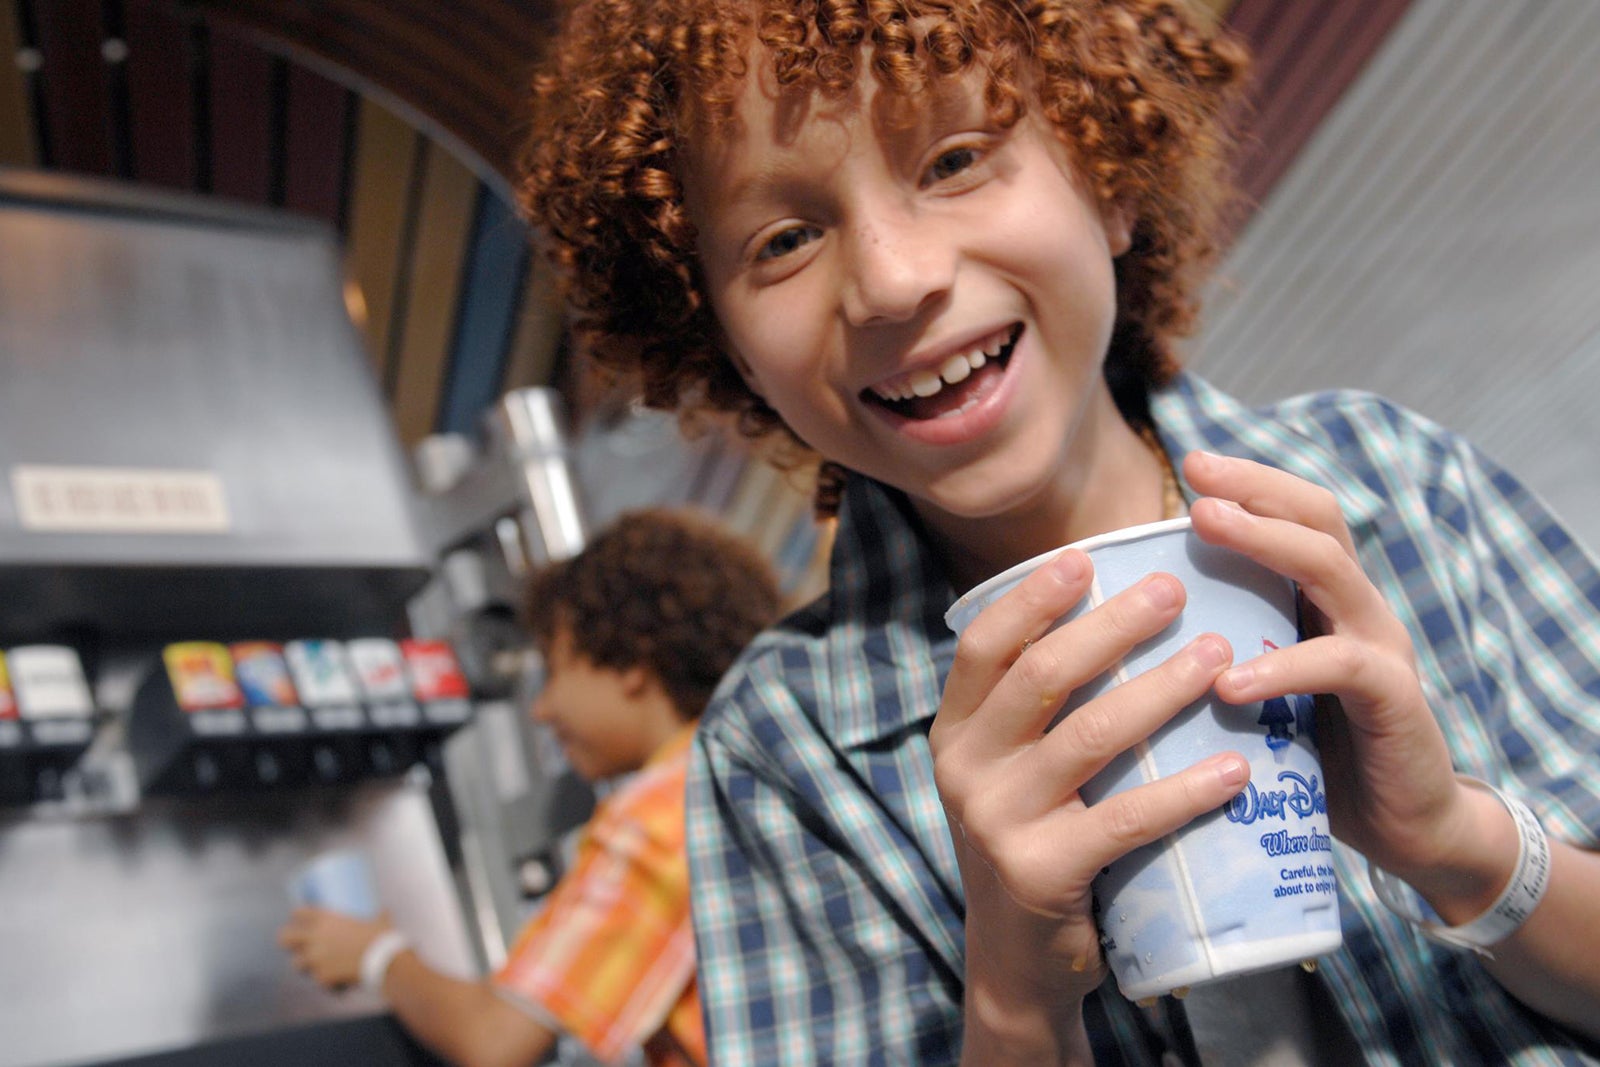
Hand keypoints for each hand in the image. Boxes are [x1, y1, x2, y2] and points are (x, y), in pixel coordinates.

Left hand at [278, 907, 391, 989]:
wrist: (382, 960)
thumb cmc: (382, 937)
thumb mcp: (379, 921)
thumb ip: (378, 916)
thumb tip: (386, 911)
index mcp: (326, 919)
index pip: (300, 913)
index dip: (297, 915)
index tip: (299, 918)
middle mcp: (315, 937)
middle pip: (285, 938)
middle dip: (287, 942)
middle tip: (295, 945)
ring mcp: (315, 959)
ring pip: (296, 964)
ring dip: (304, 965)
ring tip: (313, 967)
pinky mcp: (321, 977)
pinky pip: (318, 981)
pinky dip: (325, 982)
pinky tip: (334, 984)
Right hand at [929, 545, 1243, 1032]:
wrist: (1018, 963)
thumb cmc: (1036, 842)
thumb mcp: (1011, 771)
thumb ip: (1037, 710)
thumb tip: (1113, 612)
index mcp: (955, 733)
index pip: (984, 646)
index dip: (1032, 598)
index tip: (1087, 557)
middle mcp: (964, 770)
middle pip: (1041, 676)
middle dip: (1112, 625)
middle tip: (1175, 592)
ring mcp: (998, 822)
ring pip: (1088, 736)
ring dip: (1160, 690)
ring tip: (1218, 658)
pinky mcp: (1041, 873)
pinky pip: (1125, 819)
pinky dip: (1186, 790)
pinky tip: (1235, 769)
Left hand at [1184, 451, 1488, 901]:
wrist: (1405, 827)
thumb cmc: (1317, 756)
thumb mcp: (1266, 689)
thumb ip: (1228, 647)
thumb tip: (1133, 625)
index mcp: (1327, 601)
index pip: (1298, 516)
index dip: (1252, 483)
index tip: (1191, 462)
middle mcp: (1359, 609)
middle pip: (1317, 520)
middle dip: (1256, 490)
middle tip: (1196, 476)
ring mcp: (1382, 649)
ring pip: (1331, 570)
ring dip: (1265, 542)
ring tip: (1204, 525)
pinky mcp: (1393, 701)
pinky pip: (1340, 666)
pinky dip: (1283, 667)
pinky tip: (1230, 680)